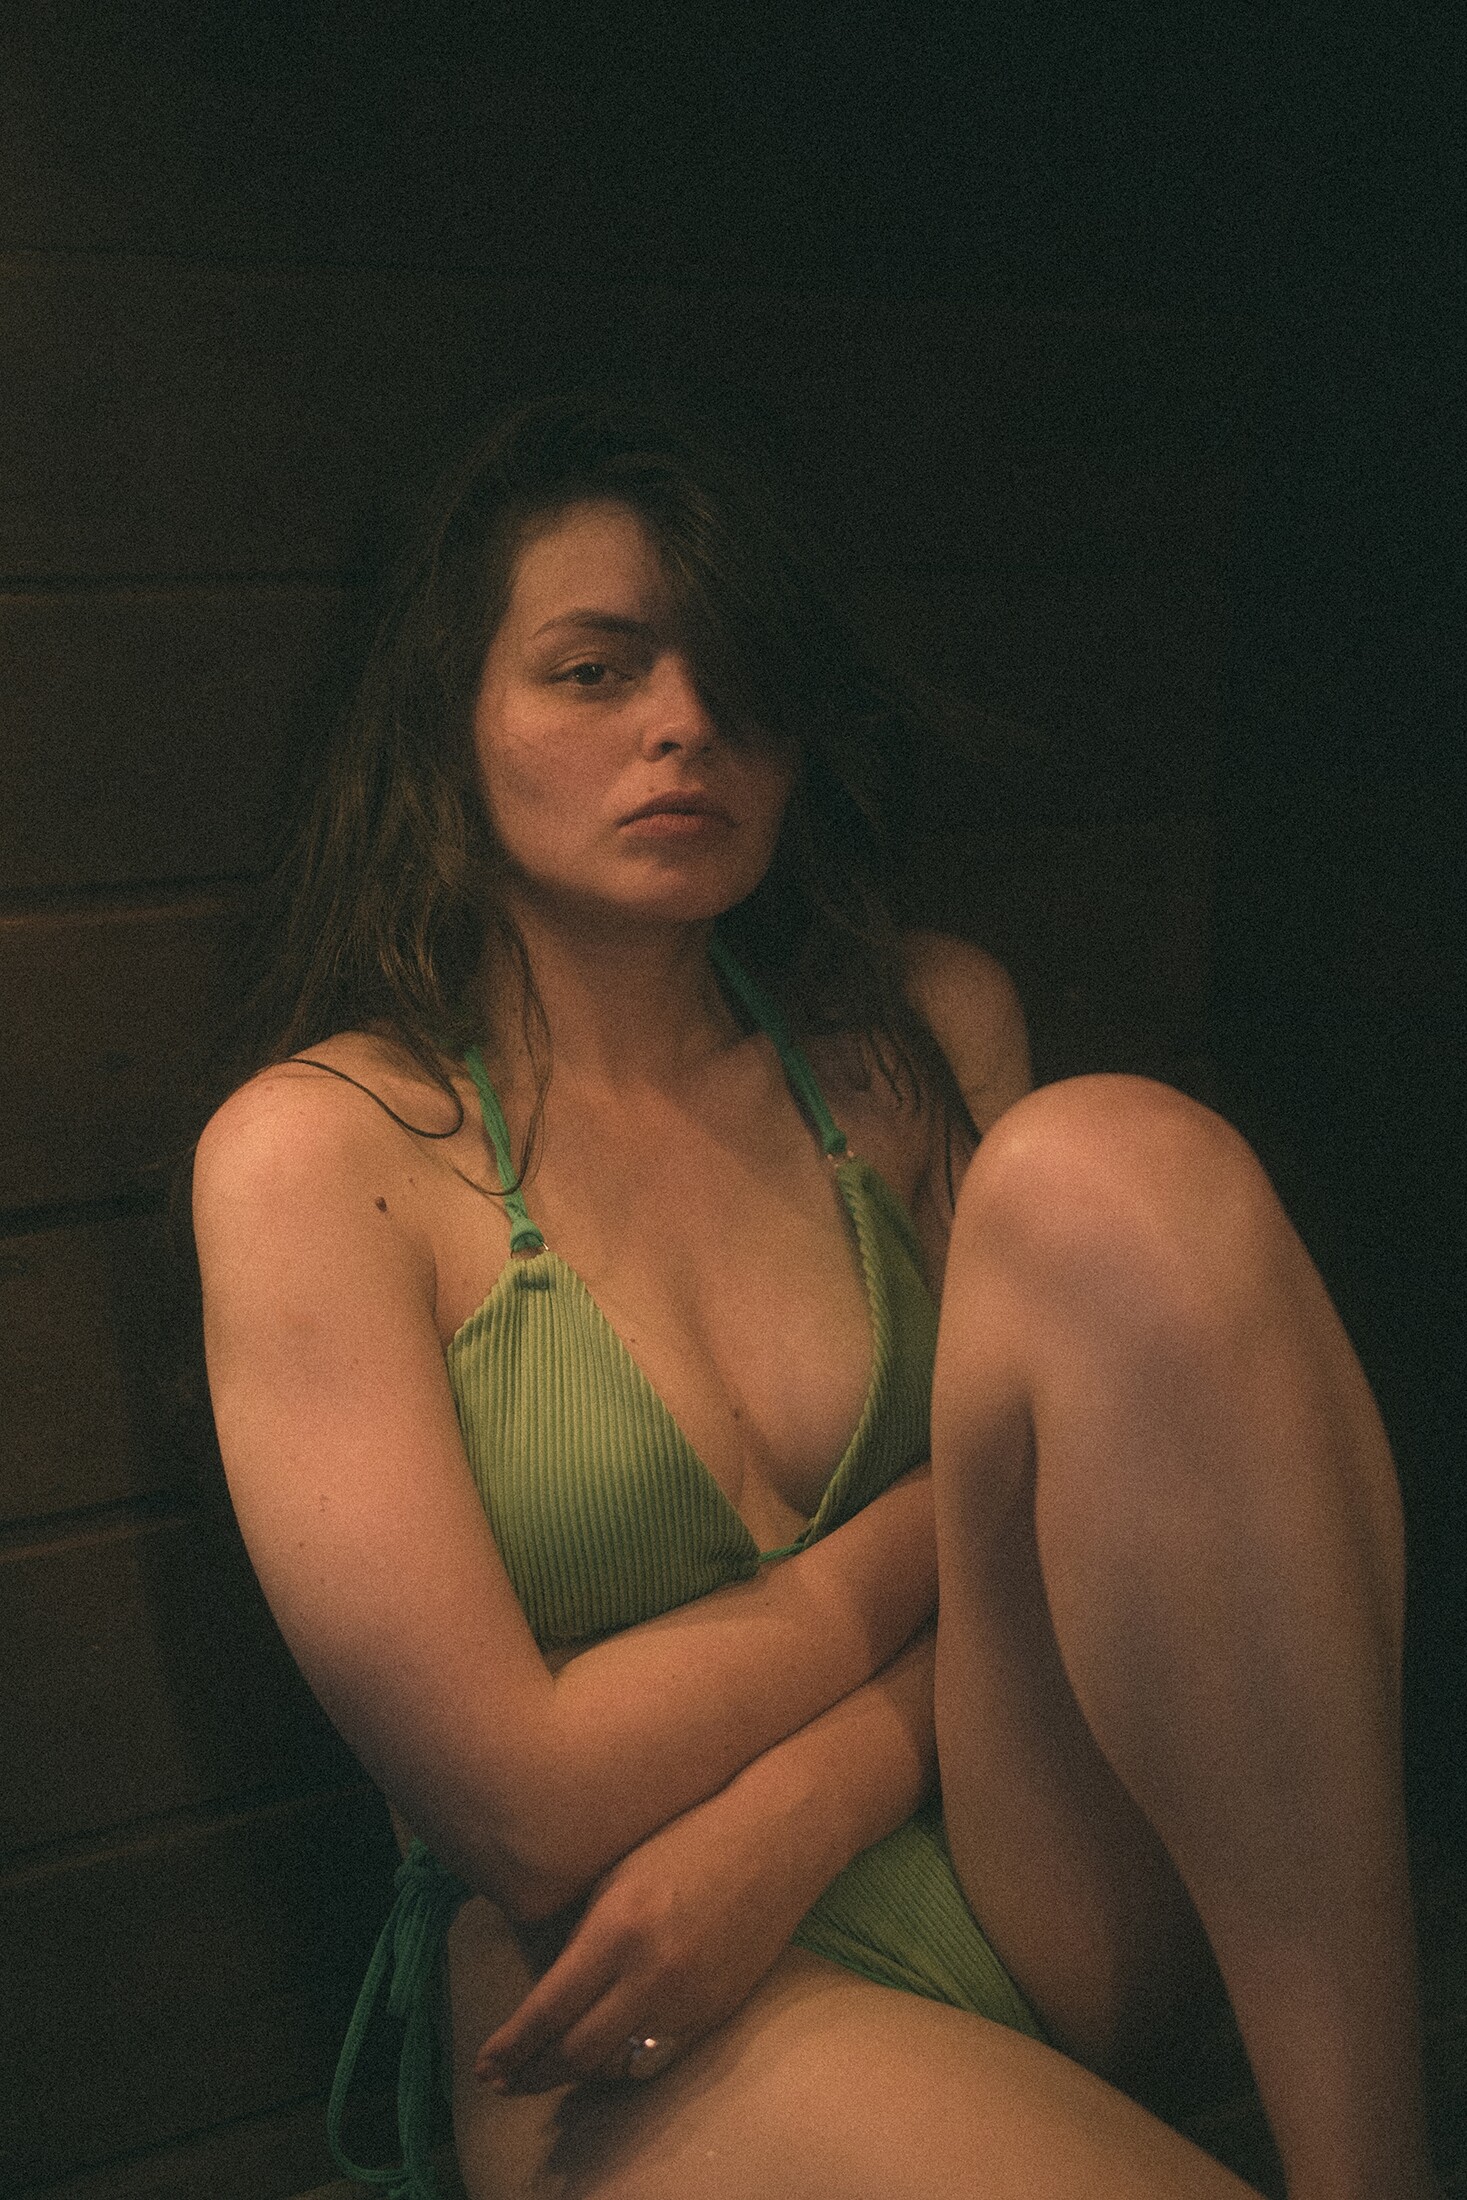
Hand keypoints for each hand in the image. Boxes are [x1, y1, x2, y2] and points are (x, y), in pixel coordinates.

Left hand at [475, 1777, 827, 2094]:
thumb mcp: (616, 1875)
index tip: (485, 2067)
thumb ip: (580, 1935)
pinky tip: (607, 2054)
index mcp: (617, 1930)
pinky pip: (660, 2055)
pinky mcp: (718, 2011)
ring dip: (580, 2074)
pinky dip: (627, 2061)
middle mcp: (652, 1975)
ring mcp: (690, 2000)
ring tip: (550, 2069)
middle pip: (579, 2054)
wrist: (775, 1836)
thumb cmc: (687, 1834)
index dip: (511, 2047)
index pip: (548, 2011)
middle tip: (505, 2082)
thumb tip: (547, 1987)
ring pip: (620, 2066)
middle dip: (534, 2075)